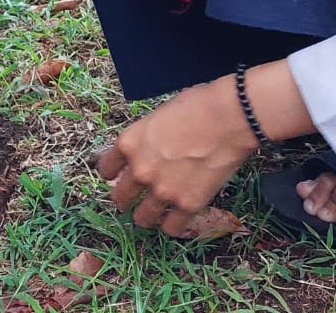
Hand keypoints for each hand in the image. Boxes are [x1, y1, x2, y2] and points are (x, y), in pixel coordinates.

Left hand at [95, 76, 255, 237]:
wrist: (229, 117)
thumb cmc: (196, 105)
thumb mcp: (158, 116)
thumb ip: (146, 139)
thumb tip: (147, 151)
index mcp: (129, 143)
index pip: (106, 169)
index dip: (113, 173)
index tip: (118, 176)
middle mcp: (140, 171)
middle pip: (120, 197)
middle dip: (126, 198)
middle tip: (135, 198)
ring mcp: (163, 191)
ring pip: (142, 218)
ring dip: (146, 216)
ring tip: (154, 213)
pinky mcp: (188, 205)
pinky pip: (171, 228)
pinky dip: (172, 225)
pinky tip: (177, 218)